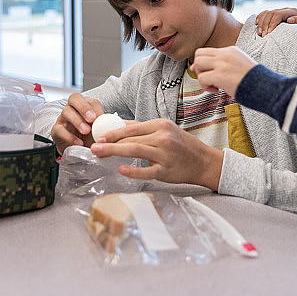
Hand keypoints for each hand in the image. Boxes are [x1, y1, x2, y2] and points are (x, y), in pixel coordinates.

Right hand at [50, 93, 104, 154]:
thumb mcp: (99, 130)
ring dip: (78, 121)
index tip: (97, 117)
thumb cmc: (90, 136)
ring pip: (66, 112)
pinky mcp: (56, 131)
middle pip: (74, 99)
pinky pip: (60, 130)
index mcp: (84, 105)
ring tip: (87, 131)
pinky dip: (70, 137)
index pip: (87, 99)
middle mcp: (72, 108)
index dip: (91, 106)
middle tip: (91, 120)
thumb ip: (105, 125)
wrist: (78, 150)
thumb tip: (116, 124)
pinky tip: (79, 143)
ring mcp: (63, 118)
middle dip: (83, 108)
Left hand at [90, 118, 222, 189]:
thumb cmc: (182, 145)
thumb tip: (119, 126)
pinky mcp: (166, 170)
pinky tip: (121, 169)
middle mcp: (162, 137)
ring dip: (114, 152)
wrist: (203, 161)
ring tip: (100, 155)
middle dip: (109, 143)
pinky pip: (147, 170)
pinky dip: (133, 170)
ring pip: (135, 151)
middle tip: (93, 147)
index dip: (113, 132)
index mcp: (160, 125)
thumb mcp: (165, 130)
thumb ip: (143, 129)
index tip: (99, 137)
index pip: (131, 128)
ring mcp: (165, 154)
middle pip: (130, 139)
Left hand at [190, 46, 255, 97]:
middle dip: (200, 67)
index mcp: (231, 50)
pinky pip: (201, 78)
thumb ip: (222, 64)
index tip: (209, 73)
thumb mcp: (239, 65)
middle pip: (199, 53)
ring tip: (213, 84)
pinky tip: (217, 90)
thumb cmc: (253, 80)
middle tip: (209, 78)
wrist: (266, 87)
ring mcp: (222, 63)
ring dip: (201, 76)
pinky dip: (205, 86)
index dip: (204, 64)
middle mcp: (225, 54)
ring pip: (197, 63)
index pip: (208, 51)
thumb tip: (197, 68)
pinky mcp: (220, 75)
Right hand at [256, 7, 296, 35]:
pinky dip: (259, 18)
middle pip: (270, 14)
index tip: (269, 33)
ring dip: (261, 23)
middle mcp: (284, 9)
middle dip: (265, 25)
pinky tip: (257, 24)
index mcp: (292, 11)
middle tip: (263, 36)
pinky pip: (264, 13)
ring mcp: (279, 11)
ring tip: (260, 33)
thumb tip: (289, 20)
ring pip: (266, 13)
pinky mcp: (275, 14)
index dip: (272, 23)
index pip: (278, 15)